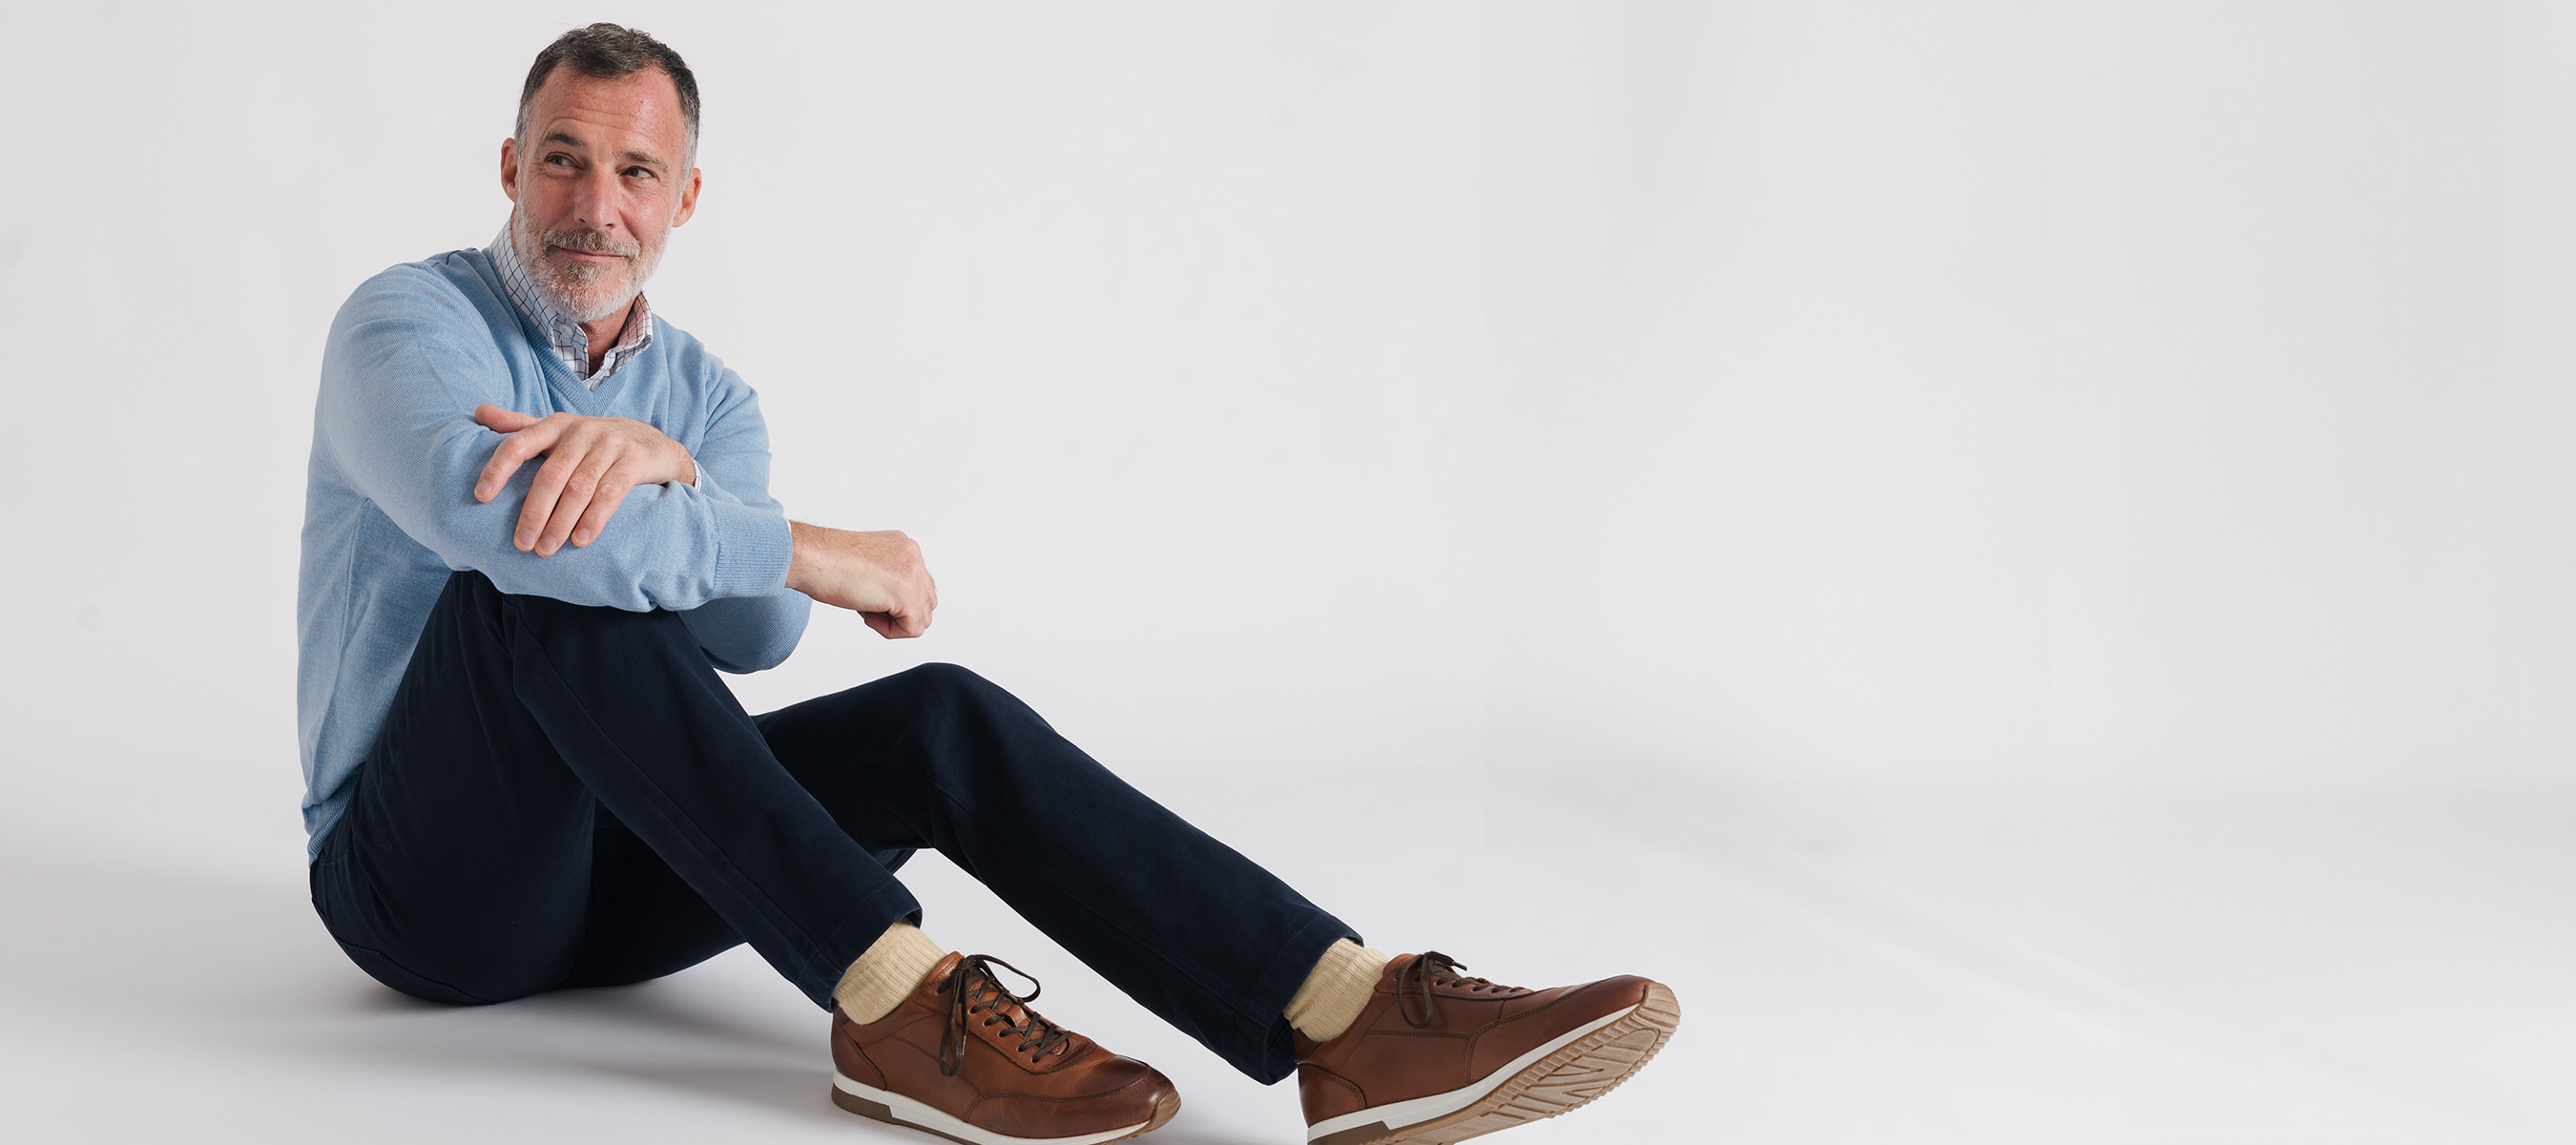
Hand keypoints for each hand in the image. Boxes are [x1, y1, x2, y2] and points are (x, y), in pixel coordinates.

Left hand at [472, 404, 698, 555]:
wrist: (652, 443)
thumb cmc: (593, 442)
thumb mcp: (558, 430)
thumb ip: (519, 425)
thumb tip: (479, 412)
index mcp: (556, 424)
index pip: (520, 443)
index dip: (499, 469)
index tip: (481, 496)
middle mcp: (582, 431)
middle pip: (551, 474)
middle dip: (534, 511)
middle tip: (522, 542)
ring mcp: (610, 445)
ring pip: (579, 488)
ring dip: (561, 522)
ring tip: (546, 549)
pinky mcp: (633, 462)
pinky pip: (610, 494)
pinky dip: (594, 519)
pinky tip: (581, 540)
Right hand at [786, 521, 938, 638]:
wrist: (809, 557)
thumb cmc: (825, 562)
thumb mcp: (867, 565)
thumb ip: (888, 577)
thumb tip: (895, 602)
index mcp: (904, 547)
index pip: (919, 585)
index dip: (894, 600)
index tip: (867, 594)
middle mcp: (913, 556)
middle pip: (926, 602)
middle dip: (899, 612)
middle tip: (867, 604)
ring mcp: (913, 573)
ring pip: (922, 617)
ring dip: (894, 621)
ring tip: (865, 606)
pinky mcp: (906, 594)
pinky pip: (913, 629)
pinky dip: (889, 630)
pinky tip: (866, 613)